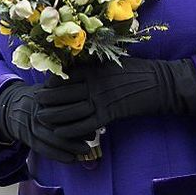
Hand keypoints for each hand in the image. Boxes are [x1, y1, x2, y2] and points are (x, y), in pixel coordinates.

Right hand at [0, 80, 95, 162]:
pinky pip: (43, 150)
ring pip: (51, 140)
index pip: (61, 108)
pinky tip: (72, 160)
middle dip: (76, 133)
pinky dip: (58, 156)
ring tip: (86, 151)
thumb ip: (61, 87)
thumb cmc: (37, 97)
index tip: (92, 119)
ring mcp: (30, 128)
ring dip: (69, 148)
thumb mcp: (46, 87)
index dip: (77, 115)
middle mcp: (36, 114)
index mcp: (42, 99)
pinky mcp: (28, 139)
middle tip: (93, 137)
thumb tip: (83, 84)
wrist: (11, 108)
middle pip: (57, 125)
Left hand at [35, 57, 195, 137]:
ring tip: (42, 118)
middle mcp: (95, 84)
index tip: (43, 86)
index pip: (67, 76)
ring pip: (71, 110)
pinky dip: (71, 129)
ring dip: (54, 115)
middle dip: (48, 100)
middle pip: (65, 93)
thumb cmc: (138, 71)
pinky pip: (85, 124)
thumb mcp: (114, 63)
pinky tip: (60, 132)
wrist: (159, 84)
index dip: (53, 82)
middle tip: (36, 104)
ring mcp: (102, 100)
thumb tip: (79, 70)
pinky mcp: (109, 115)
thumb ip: (96, 67)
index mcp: (96, 69)